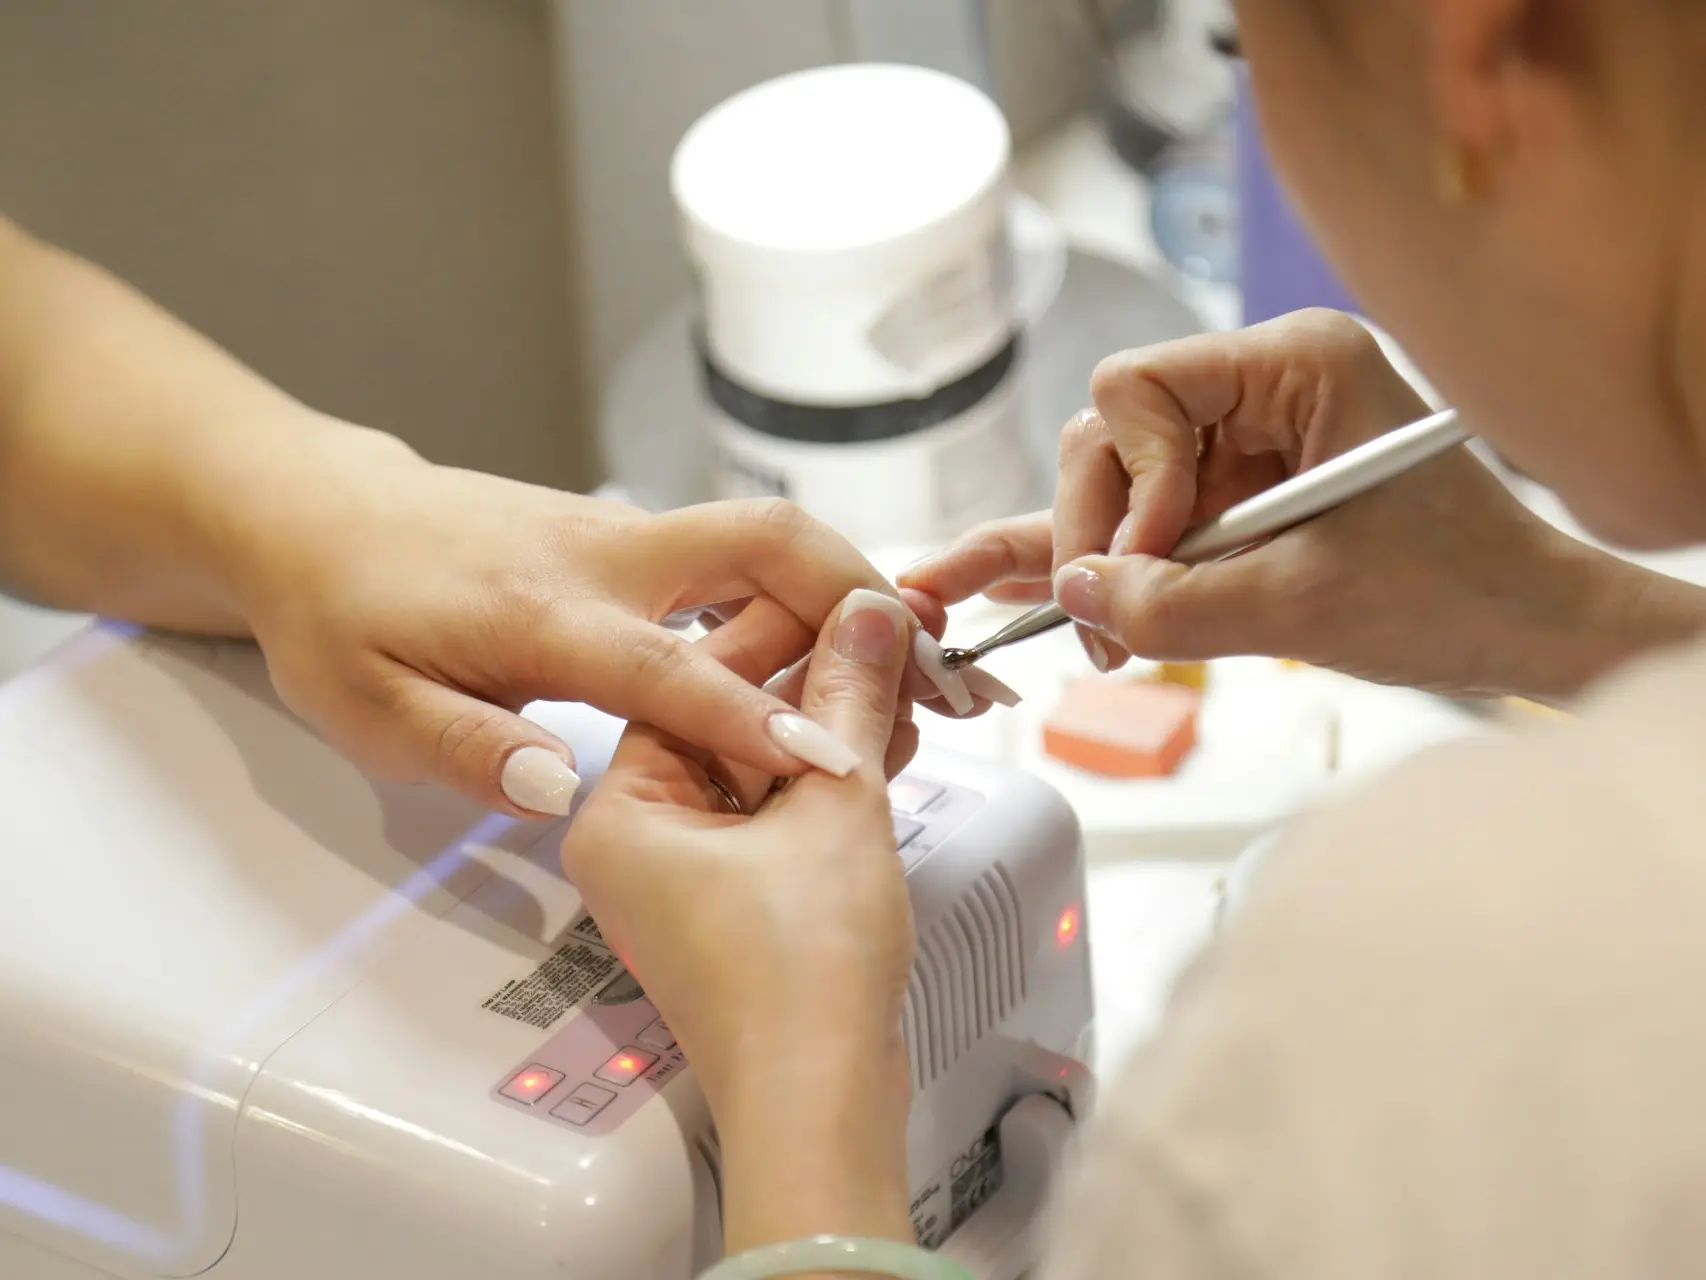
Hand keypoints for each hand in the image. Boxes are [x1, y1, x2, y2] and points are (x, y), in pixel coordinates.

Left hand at [218, 428, 988, 816]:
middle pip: (762, 540)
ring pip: (764, 536)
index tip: (837, 762)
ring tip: (921, 663)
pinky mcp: (632, 536)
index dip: (756, 719)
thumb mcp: (368, 708)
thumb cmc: (341, 617)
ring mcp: (625, 534)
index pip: (670, 668)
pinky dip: (806, 590)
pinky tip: (838, 646)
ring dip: (850, 588)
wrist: (321, 514)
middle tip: (936, 665)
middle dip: (858, 592)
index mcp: (543, 612)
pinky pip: (739, 553)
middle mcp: (604, 556)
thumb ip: (466, 748)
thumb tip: (563, 786)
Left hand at [560, 587, 918, 1250]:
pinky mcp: (732, 906)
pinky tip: (886, 745)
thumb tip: (868, 615)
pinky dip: (827, 782)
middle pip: (726, 721)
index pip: (692, 681)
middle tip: (884, 638)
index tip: (844, 598)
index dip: (781, 630)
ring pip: (758, 768)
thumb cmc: (797, 977)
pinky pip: (774, 815)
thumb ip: (848, 697)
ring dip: (830, 730)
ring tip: (902, 687)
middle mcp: (638, 840)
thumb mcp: (833, 806)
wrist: (819, 1104)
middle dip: (814, 682)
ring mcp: (685, 877)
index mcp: (620, 810)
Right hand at [903, 309, 1705, 701]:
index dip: (1126, 479)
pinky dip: (1114, 563)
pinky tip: (1028, 586)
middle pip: (1113, 435)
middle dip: (1099, 530)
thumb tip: (1075, 592)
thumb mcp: (1301, 607)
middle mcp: (1263, 385)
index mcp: (1296, 364)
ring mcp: (1247, 440)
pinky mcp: (1241, 494)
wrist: (1531, 631)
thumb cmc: (1455, 596)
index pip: (1136, 387)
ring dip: (1102, 559)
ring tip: (1104, 637)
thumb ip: (1173, 601)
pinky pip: (1151, 520)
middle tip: (1103, 622)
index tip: (1152, 560)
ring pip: (1118, 482)